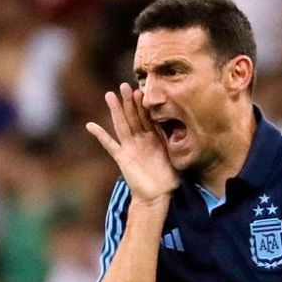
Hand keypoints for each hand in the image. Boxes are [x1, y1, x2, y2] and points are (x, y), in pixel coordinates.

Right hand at [86, 83, 178, 204]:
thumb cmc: (169, 179)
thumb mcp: (177, 157)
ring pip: (122, 125)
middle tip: (124, 85)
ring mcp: (130, 148)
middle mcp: (140, 140)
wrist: (158, 196)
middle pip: (133, 117)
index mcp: (153, 139)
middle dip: (129, 101)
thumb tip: (190, 128)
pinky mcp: (122, 158)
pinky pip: (110, 145)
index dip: (144, 104)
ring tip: (109, 95)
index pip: (147, 117)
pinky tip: (90, 125)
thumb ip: (177, 142)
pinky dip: (100, 135)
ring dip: (115, 111)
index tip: (141, 89)